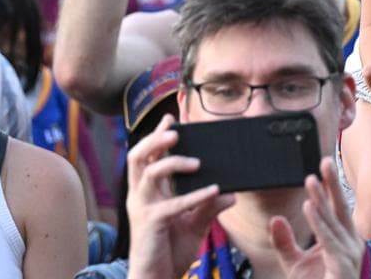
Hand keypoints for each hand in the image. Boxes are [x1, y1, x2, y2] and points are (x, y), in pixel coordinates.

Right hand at [126, 115, 232, 278]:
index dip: (158, 135)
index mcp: (149, 192)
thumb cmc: (170, 251)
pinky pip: (172, 204)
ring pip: (150, 173)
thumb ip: (209, 207)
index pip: (149, 157)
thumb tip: (231, 193)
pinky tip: (213, 191)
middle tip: (175, 131)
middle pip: (138, 156)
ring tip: (196, 162)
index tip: (172, 118)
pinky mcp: (150, 222)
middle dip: (155, 139)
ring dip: (174, 162)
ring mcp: (143, 208)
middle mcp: (141, 195)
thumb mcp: (195, 225)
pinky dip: (194, 195)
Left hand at [270, 158, 365, 278]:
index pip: (334, 211)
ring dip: (322, 200)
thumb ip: (285, 242)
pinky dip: (320, 222)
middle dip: (332, 185)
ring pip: (333, 223)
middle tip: (324, 160)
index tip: (317, 169)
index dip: (326, 190)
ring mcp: (349, 256)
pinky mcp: (343, 267)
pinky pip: (329, 240)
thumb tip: (275, 219)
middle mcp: (350, 246)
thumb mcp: (294, 264)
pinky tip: (311, 205)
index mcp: (342, 242)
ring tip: (310, 180)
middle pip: (340, 209)